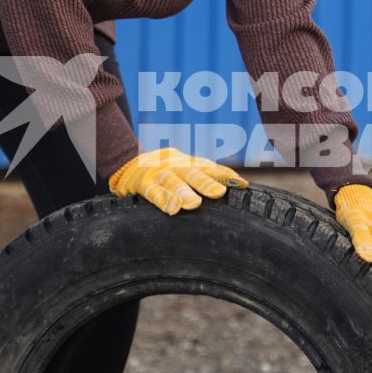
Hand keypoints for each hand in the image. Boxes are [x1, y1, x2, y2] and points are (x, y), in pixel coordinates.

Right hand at [107, 148, 247, 214]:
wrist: (130, 164)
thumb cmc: (166, 171)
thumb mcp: (186, 169)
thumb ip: (207, 176)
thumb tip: (239, 186)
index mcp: (189, 164)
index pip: (210, 168)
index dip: (225, 175)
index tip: (242, 184)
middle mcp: (176, 167)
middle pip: (193, 174)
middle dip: (206, 183)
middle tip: (218, 193)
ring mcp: (160, 175)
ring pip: (173, 182)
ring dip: (183, 192)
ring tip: (193, 204)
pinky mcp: (144, 184)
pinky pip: (153, 192)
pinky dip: (162, 200)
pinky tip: (170, 208)